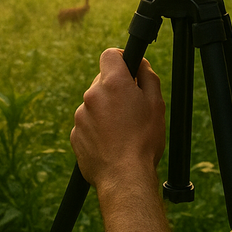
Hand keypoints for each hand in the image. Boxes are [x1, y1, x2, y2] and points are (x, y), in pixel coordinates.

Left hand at [70, 49, 165, 191]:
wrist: (124, 177)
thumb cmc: (143, 140)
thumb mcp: (156, 104)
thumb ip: (147, 76)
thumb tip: (139, 63)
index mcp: (113, 83)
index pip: (110, 55)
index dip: (120, 59)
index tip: (128, 69)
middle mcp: (92, 95)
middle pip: (102, 81)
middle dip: (115, 89)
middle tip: (131, 108)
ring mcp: (81, 115)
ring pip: (95, 104)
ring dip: (106, 111)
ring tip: (122, 131)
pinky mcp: (75, 134)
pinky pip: (87, 124)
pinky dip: (97, 129)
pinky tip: (111, 142)